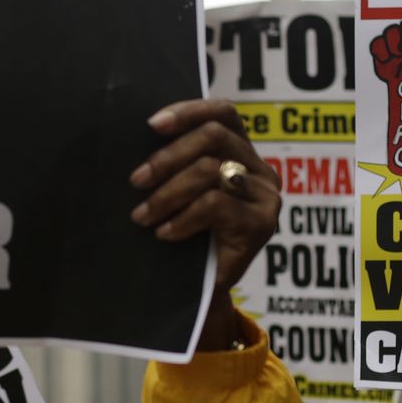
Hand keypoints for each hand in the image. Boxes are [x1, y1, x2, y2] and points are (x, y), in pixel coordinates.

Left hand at [128, 99, 279, 348]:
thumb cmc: (186, 236)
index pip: (225, 112)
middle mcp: (261, 169)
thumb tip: (137, 134)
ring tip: (143, 215)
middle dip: (167, 156)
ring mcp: (265, 196)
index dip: (189, 110)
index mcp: (242, 152)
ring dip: (167, 193)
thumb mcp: (181, 193)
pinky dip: (182, 218)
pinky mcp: (261, 224)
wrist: (201, 292)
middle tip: (136, 180)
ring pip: (210, 171)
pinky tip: (165, 233)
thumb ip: (176, 163)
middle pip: (214, 137)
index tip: (151, 125)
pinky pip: (214, 206)